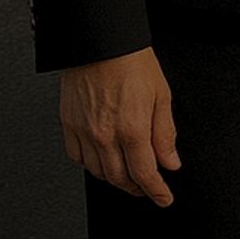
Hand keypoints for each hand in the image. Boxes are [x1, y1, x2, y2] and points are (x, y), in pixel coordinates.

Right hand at [60, 46, 180, 205]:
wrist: (100, 42)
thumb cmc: (131, 62)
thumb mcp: (162, 95)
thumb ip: (165, 134)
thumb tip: (170, 161)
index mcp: (132, 127)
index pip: (145, 173)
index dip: (157, 191)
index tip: (164, 198)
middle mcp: (105, 134)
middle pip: (120, 178)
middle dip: (137, 189)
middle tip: (148, 189)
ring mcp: (84, 131)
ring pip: (98, 172)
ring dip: (116, 180)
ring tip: (129, 177)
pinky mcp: (69, 124)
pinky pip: (78, 158)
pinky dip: (92, 166)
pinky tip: (103, 161)